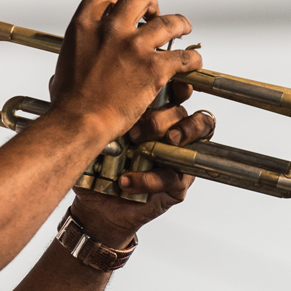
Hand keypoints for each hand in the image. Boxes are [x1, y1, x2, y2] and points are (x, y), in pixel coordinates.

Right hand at [49, 0, 202, 142]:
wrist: (79, 121)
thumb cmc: (68, 102)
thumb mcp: (63, 65)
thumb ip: (75, 53)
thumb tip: (74, 57)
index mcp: (84, 26)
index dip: (115, 1)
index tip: (123, 11)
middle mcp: (111, 30)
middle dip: (150, 3)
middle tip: (154, 14)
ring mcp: (134, 47)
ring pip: (168, 22)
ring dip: (179, 24)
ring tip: (183, 28)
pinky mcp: (153, 67)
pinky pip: (183, 56)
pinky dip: (192, 60)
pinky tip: (192, 64)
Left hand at [69, 98, 216, 247]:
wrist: (95, 204)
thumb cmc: (97, 164)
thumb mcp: (98, 133)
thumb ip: (105, 111)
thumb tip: (99, 89)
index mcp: (155, 113)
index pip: (178, 92)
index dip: (179, 86)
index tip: (167, 87)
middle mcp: (171, 132)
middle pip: (185, 113)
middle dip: (163, 119)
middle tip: (136, 132)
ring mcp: (178, 158)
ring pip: (196, 140)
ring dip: (178, 137)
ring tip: (150, 148)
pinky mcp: (177, 185)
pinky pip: (173, 177)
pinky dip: (149, 179)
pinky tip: (126, 180)